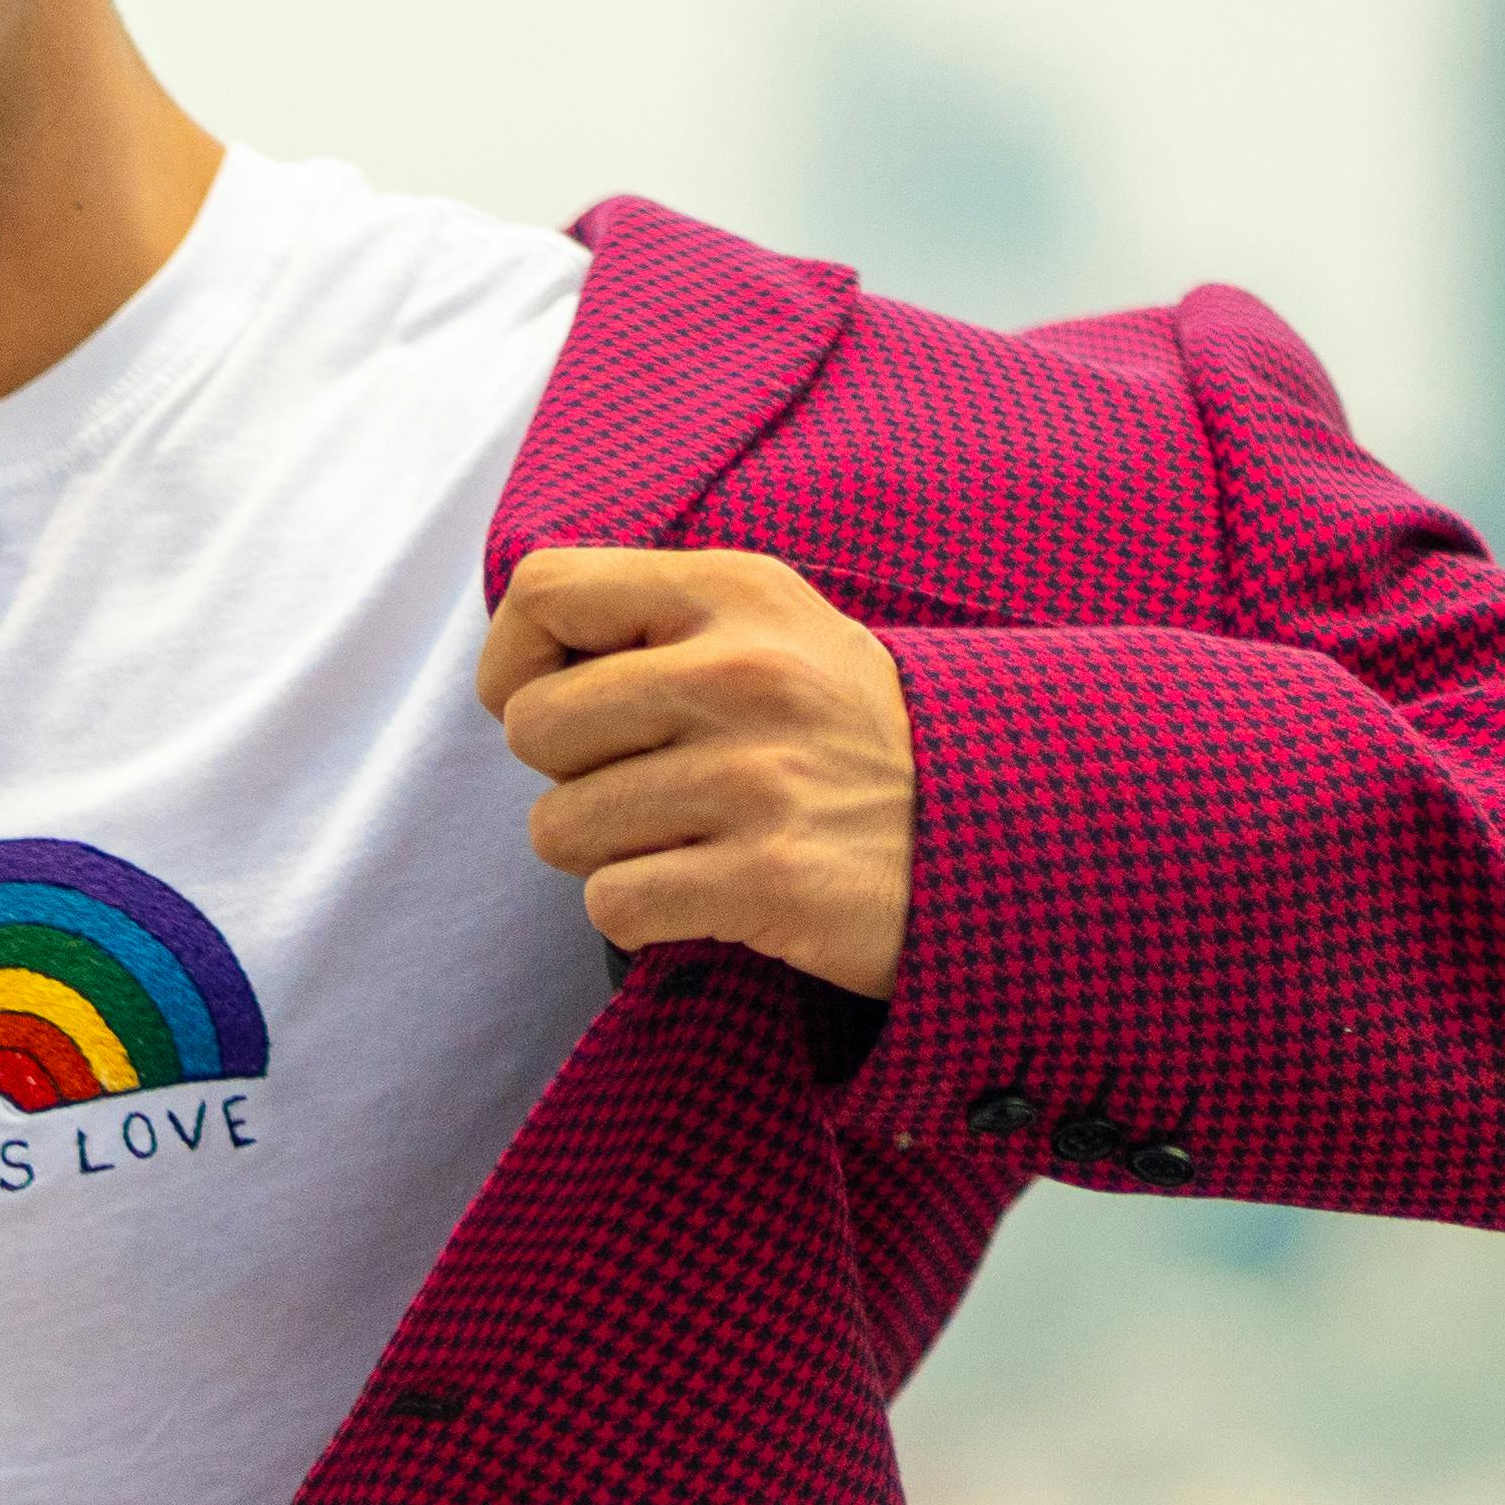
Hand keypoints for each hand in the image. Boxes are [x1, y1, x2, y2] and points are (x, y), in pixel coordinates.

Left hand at [474, 547, 914, 998]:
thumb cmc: (846, 736)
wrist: (992, 833)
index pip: (542, 590)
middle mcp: (743, 672)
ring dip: (609, 851)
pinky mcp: (770, 877)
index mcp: (735, 592)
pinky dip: (642, 914)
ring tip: (695, 838)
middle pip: (532, 726)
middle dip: (570, 774)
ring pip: (559, 827)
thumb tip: (512, 659)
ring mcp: (757, 777)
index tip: (561, 705)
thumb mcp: (772, 629)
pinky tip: (709, 892)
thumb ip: (651, 622)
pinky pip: (611, 903)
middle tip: (653, 785)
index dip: (516, 661)